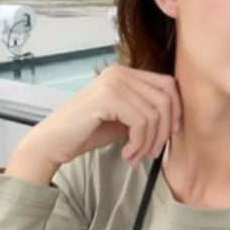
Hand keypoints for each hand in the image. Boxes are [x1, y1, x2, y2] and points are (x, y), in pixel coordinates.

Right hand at [5, 65, 181, 184]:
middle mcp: (120, 72)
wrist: (53, 142)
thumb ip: (146, 111)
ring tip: (135, 156)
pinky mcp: (107, 97)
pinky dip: (138, 143)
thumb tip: (176, 119)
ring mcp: (113, 82)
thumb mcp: (125, 118)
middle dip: (163, 131)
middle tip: (152, 152)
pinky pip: (141, 122)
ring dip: (149, 142)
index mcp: (126, 73)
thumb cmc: (88, 131)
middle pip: (165, 98)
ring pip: (154, 114)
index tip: (171, 134)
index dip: (176, 110)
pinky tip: (127, 154)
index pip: (168, 84)